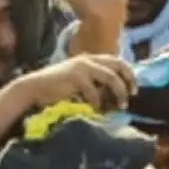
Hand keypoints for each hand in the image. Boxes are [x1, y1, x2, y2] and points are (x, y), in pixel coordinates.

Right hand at [19, 54, 135, 112]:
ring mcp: (82, 67)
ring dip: (119, 92)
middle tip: (133, 94)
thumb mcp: (78, 79)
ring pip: (111, 77)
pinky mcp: (76, 77)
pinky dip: (98, 102)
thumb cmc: (56, 88)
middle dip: (129, 79)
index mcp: (90, 59)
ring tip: (121, 105)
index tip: (134, 88)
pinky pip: (95, 91)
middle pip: (118, 65)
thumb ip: (93, 81)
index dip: (128, 74)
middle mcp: (88, 60)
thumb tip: (113, 94)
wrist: (34, 87)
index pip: (117, 61)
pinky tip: (96, 110)